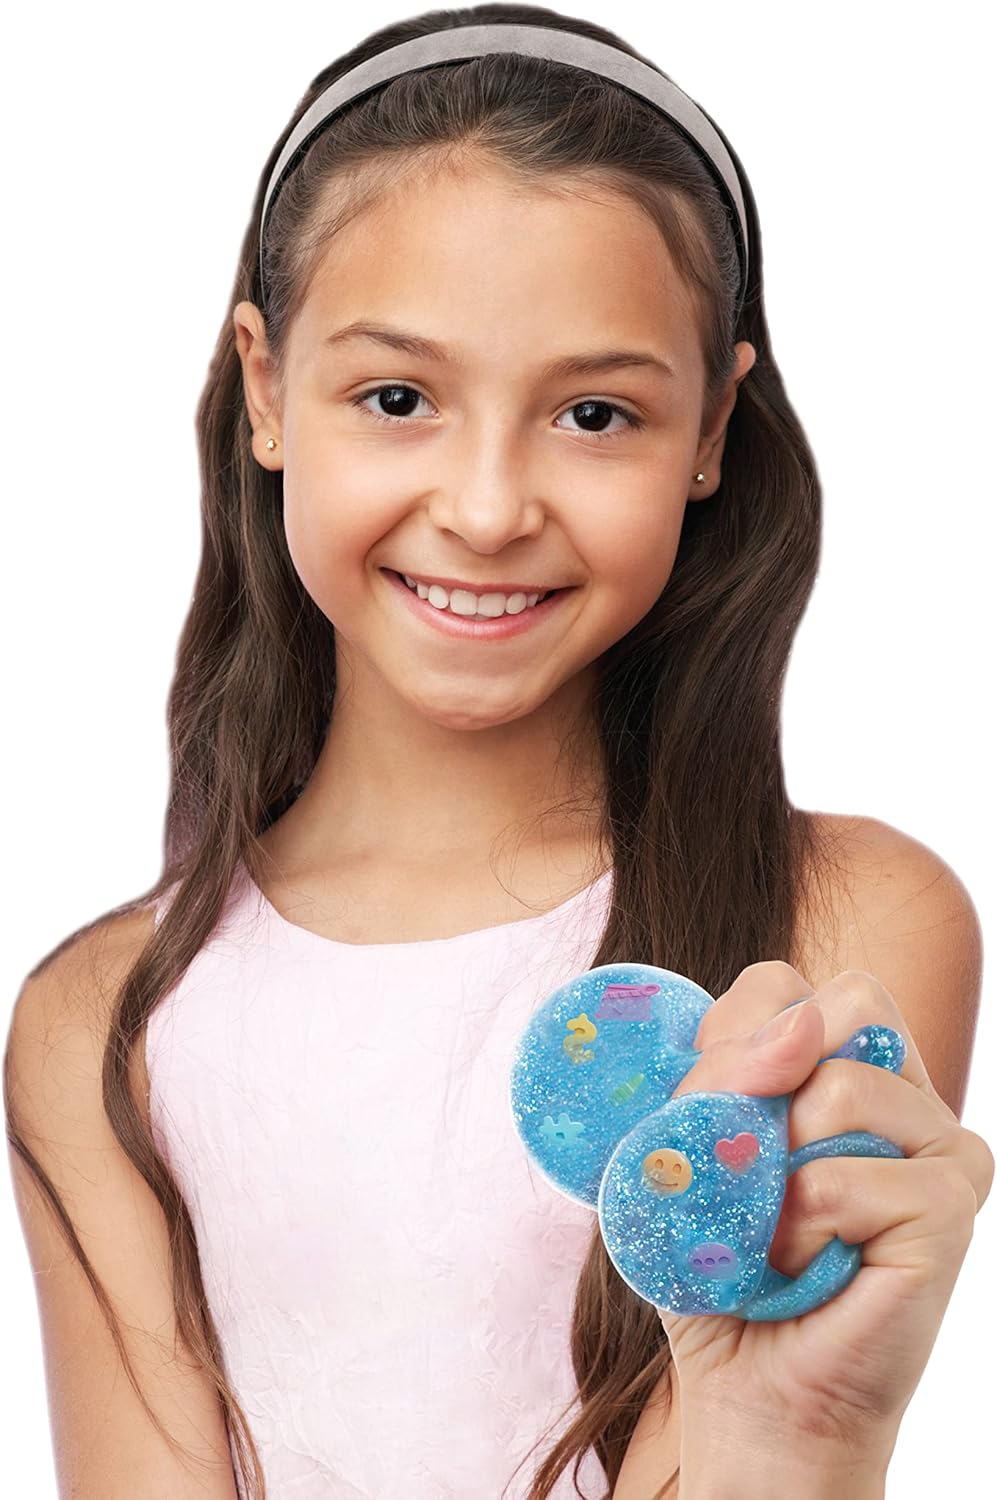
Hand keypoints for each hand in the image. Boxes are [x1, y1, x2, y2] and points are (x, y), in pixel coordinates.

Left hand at [656, 962, 993, 1464]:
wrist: (749, 1389)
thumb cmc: (719, 1269)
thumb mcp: (685, 1152)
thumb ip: (714, 1075)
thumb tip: (789, 1033)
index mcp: (837, 1065)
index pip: (785, 985)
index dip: (728, 1033)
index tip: (700, 1105)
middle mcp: (900, 1090)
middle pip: (847, 1000)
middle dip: (762, 1072)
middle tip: (741, 1155)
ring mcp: (938, 1141)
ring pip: (841, 1089)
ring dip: (772, 1172)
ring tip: (775, 1232)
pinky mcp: (952, 1201)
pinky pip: (846, 1179)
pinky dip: (797, 1228)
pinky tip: (804, 1265)